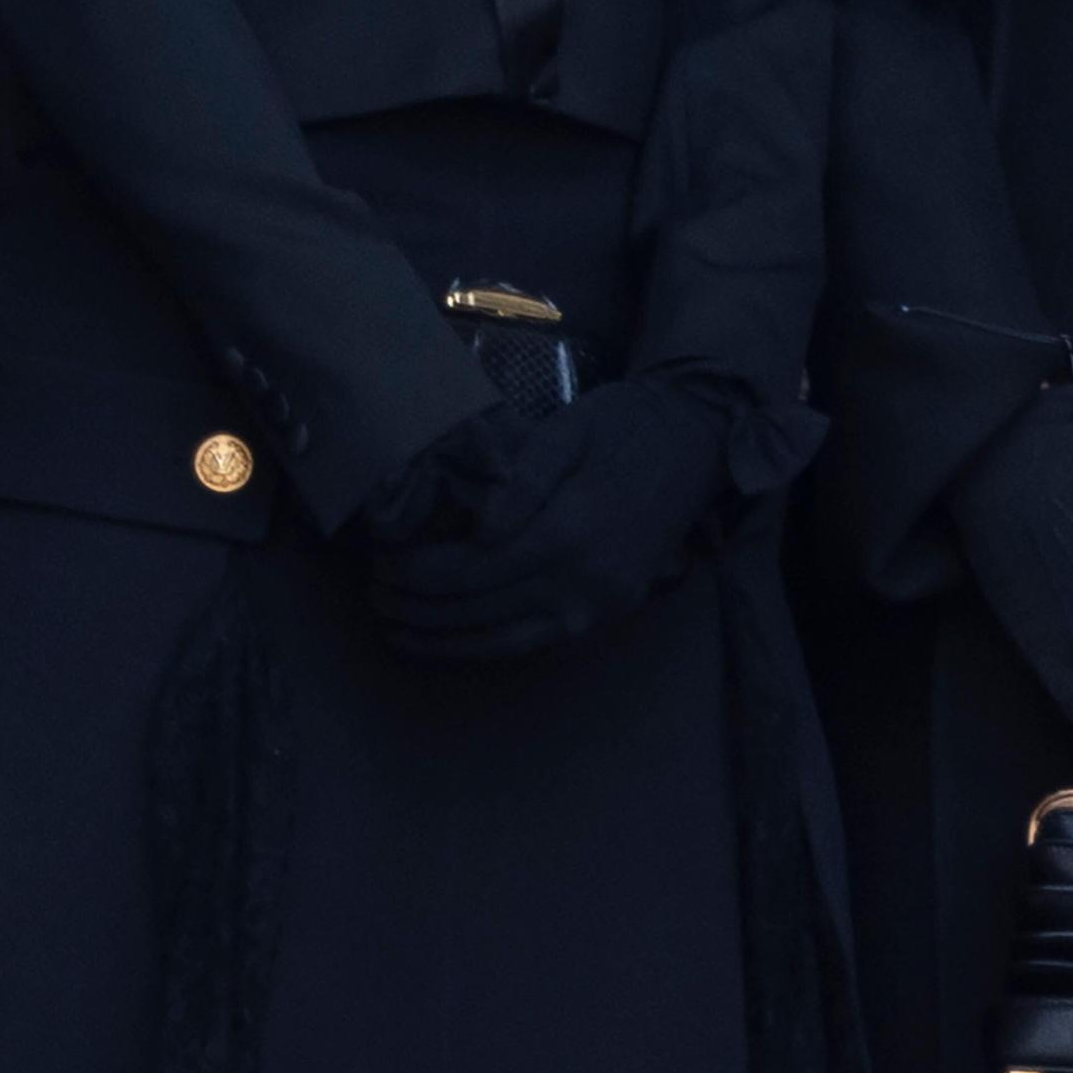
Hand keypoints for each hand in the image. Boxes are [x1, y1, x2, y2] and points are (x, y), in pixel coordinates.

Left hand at [366, 378, 732, 659]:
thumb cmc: (626, 424)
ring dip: (443, 640)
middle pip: (479, 608)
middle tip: (374, 594)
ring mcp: (598, 604)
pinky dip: (485, 648)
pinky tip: (450, 641)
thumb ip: (521, 478)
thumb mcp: (570, 429)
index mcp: (571, 529)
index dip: (419, 573)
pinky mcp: (607, 613)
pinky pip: (534, 642)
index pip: (472, 568)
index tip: (380, 563)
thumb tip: (476, 532)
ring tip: (394, 630)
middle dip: (418, 606)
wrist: (699, 441)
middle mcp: (584, 579)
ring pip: (502, 639)